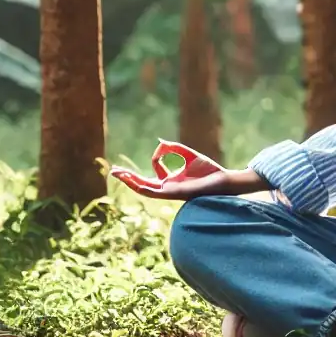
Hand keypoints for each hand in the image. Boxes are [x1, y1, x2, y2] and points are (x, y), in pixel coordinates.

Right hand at [111, 140, 253, 200]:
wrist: (223, 181)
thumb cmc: (209, 171)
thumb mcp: (188, 156)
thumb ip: (173, 149)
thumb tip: (159, 142)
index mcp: (172, 180)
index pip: (154, 172)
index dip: (155, 159)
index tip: (160, 147)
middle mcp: (168, 188)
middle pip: (142, 184)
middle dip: (127, 177)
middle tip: (113, 171)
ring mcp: (169, 192)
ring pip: (145, 189)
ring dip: (130, 182)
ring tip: (118, 175)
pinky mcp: (174, 194)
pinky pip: (156, 192)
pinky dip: (145, 188)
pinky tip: (136, 183)